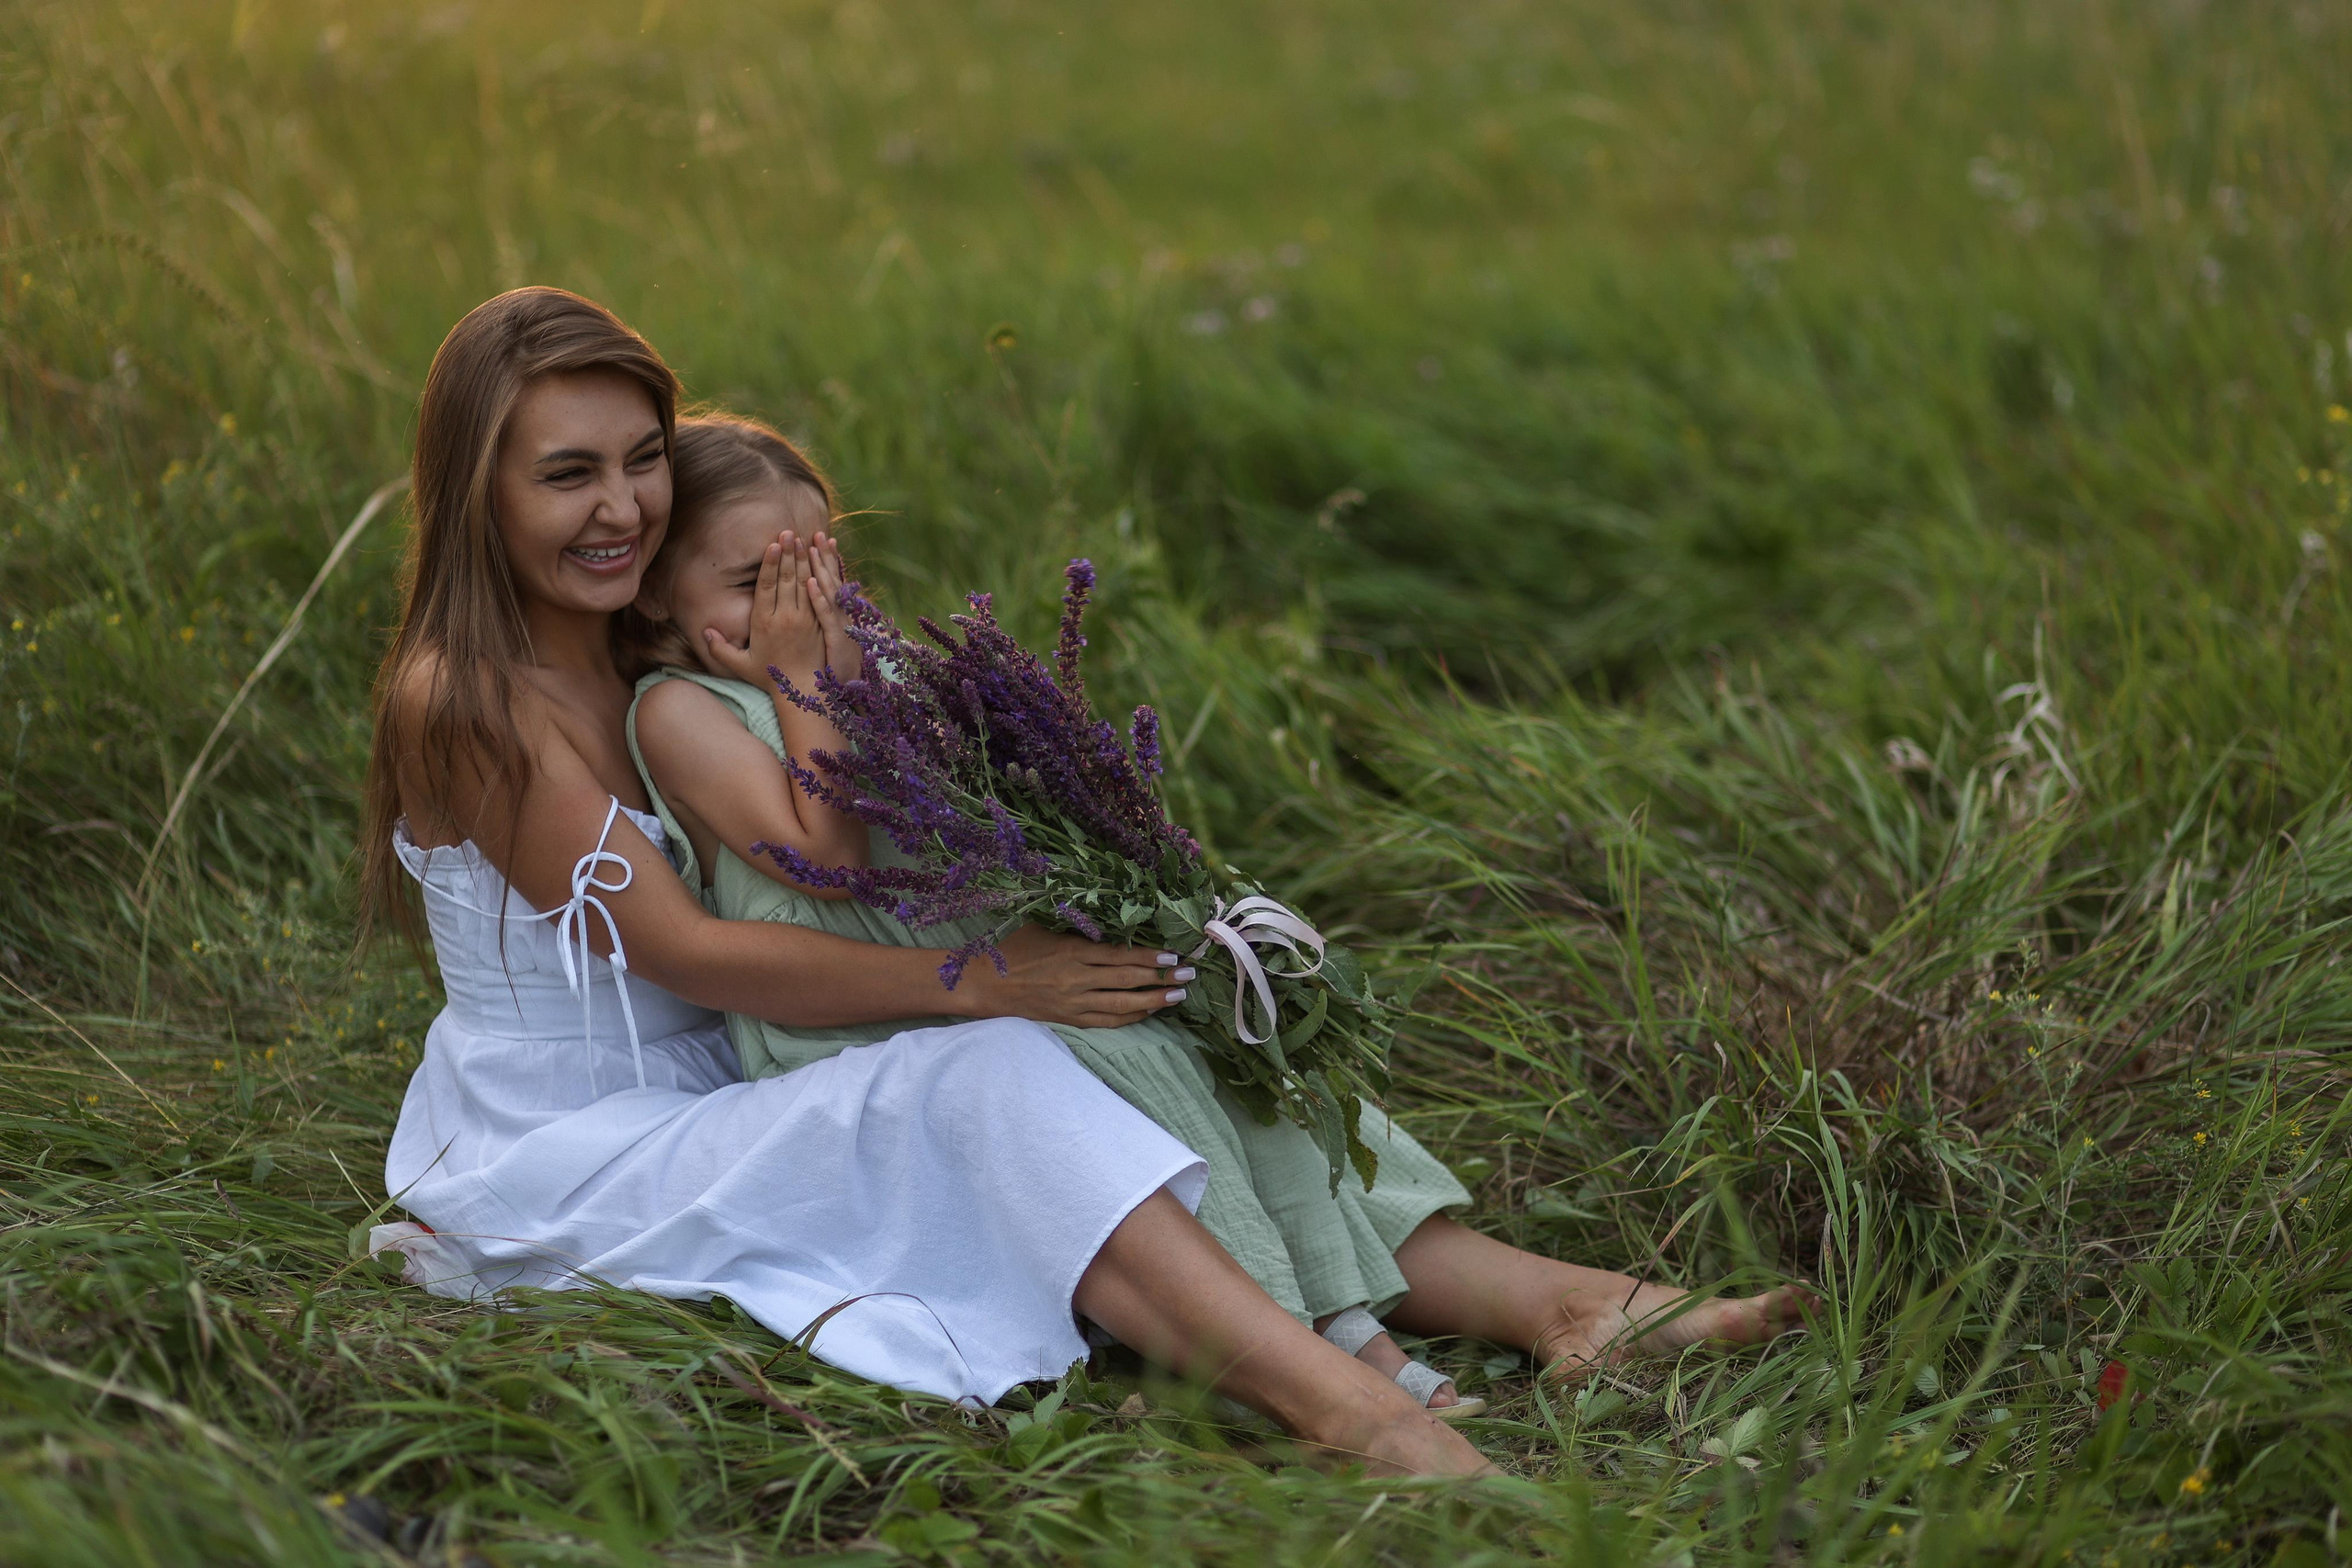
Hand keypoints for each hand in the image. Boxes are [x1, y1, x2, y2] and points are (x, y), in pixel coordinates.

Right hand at [703, 530, 825, 691]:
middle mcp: (785, 618)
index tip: (773, 544)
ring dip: (804, 560)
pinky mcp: (820, 623)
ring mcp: (805, 620)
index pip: (767, 587)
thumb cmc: (770, 677)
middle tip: (789, 532)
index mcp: (764, 624)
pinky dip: (820, 576)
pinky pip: (820, 595)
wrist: (804, 690)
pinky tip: (820, 562)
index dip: (770, 564)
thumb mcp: (741, 665)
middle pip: (787, 580)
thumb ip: (720, 649)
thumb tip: (705, 632)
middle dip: (789, 554)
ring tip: (803, 539)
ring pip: (805, 583)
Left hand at [805, 530, 863, 681]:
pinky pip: (826, 615)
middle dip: (823, 556)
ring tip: (811, 547)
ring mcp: (841, 626)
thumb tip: (816, 605)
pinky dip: (819, 598)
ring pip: (830, 592)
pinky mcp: (838, 640)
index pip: (829, 582)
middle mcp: (841, 616)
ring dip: (821, 568)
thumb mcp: (831, 642)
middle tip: (817, 532)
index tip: (818, 540)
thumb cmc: (834, 671)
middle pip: (831, 580)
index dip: (825, 560)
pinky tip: (811, 582)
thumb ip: (825, 622)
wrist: (848, 694)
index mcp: (837, 615)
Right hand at [952, 925, 1196, 1029]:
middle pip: (1127, 981)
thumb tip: (1112, 915)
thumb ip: (1076, 926)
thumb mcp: (1043, 927)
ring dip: (1153, 1001)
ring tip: (1178, 996)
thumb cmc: (1012, 949)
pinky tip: (1149, 1011)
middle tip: (1189, 974)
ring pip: (1122, 1005)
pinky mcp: (1068, 1020)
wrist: (982, 984)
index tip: (1172, 954)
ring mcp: (1073, 1003)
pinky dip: (1131, 1017)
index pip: (1119, 956)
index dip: (1148, 957)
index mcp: (1071, 952)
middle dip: (1162, 978)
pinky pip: (1107, 1022)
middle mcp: (1076, 980)